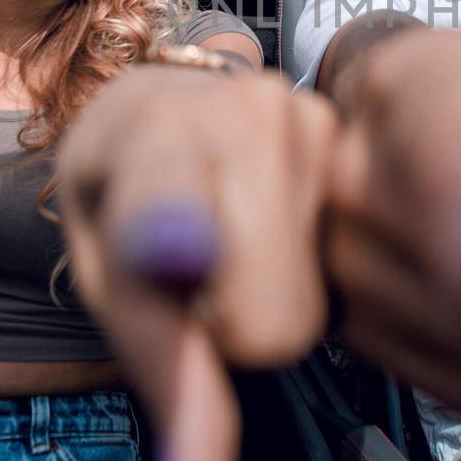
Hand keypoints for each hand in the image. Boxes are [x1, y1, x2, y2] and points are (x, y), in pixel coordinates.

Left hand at [58, 68, 339, 460]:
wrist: (168, 96)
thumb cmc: (122, 192)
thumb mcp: (104, 274)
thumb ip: (163, 363)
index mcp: (152, 137)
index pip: (173, 214)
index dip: (180, 238)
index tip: (176, 249)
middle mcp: (245, 111)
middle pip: (271, 325)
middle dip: (230, 324)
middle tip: (196, 269)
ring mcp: (314, 119)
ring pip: (310, 308)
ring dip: (268, 296)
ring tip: (232, 236)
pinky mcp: (357, 140)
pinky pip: (343, 276)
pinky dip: (303, 268)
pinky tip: (272, 221)